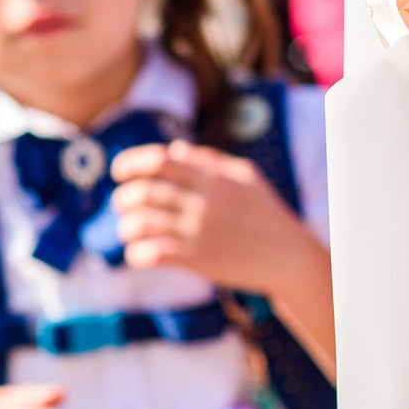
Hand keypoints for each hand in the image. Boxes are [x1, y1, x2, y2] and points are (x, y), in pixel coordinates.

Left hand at [111, 141, 308, 286]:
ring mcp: (199, 232)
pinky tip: (141, 254)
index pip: (159, 161)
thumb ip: (210, 160)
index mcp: (212, 178)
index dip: (130, 163)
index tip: (120, 173)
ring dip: (126, 227)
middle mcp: (203, 202)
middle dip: (123, 199)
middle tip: (124, 206)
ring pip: (141, 224)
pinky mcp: (198, 260)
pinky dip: (137, 254)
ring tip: (130, 231)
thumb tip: (175, 148)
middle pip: (143, 192)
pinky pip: (153, 255)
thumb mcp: (246, 177)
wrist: (288, 257)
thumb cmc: (267, 213)